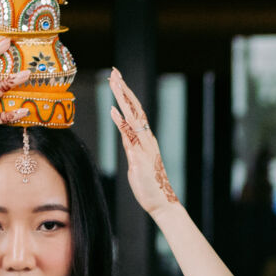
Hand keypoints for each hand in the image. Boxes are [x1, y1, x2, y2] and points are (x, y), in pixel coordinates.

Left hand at [109, 69, 178, 214]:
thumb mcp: (135, 161)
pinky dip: (122, 124)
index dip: (126, 94)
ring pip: (134, 118)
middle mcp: (146, 140)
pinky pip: (130, 138)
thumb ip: (129, 143)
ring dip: (124, 100)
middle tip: (115, 72)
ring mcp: (144, 148)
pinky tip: (114, 111)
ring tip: (115, 83)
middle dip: (124, 90)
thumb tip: (121, 127)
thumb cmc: (148, 184)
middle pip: (135, 109)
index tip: (117, 78)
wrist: (161, 203)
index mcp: (144, 139)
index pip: (135, 111)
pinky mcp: (140, 159)